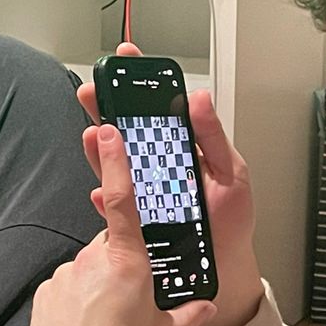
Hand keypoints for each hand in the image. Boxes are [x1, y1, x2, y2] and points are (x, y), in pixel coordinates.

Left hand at [25, 122, 215, 325]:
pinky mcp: (48, 290)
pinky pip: (69, 285)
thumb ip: (188, 314)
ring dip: (100, 284)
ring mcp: (67, 273)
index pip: (122, 199)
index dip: (116, 163)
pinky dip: (78, 299)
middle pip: (112, 245)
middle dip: (123, 263)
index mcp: (127, 261)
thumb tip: (207, 306)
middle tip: (131, 298)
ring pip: (90, 267)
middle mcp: (93, 258)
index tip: (110, 132)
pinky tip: (86, 324)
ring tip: (108, 320)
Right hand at [79, 44, 263, 325]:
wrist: (225, 266)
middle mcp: (159, 168)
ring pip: (114, 164)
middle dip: (108, 108)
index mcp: (183, 150)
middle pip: (127, 132)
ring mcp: (144, 193)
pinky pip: (114, 206)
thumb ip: (212, 136)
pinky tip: (102, 191)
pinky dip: (106, 198)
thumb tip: (198, 97)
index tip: (127, 59)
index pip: (158, 110)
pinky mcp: (135, 221)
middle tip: (95, 90)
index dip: (140, 83)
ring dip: (100, 148)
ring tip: (94, 133)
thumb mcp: (231, 172)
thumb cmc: (231, 221)